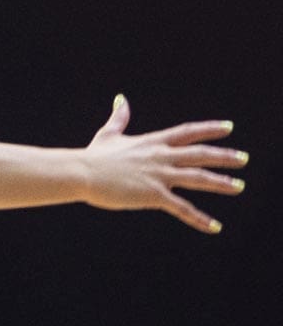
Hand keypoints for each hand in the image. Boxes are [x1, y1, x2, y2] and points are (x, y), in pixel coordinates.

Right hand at [80, 95, 247, 233]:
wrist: (82, 172)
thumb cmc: (94, 156)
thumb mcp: (109, 134)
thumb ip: (119, 117)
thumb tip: (121, 99)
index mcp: (153, 142)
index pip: (187, 132)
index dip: (209, 129)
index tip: (228, 127)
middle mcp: (161, 156)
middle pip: (199, 154)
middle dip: (224, 156)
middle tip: (243, 159)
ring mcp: (159, 175)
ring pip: (197, 177)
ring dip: (220, 183)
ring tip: (238, 186)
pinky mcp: (154, 195)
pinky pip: (182, 208)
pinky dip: (200, 218)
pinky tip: (214, 226)